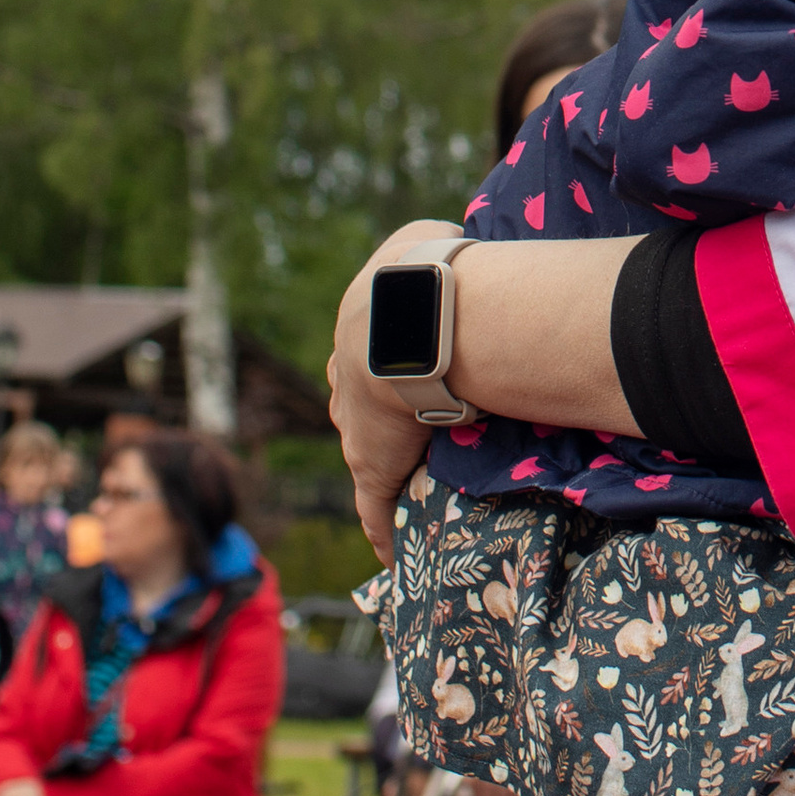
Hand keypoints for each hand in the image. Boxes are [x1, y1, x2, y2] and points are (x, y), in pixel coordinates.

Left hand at [330, 220, 466, 564]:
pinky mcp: (370, 469)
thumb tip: (447, 239)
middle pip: (359, 409)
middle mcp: (348, 386)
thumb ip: (430, 246)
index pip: (368, 361)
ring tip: (411, 489)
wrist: (406, 320)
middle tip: (413, 432)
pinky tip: (391, 555)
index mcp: (358, 336)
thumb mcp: (421, 241)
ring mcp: (358, 431)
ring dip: (386, 469)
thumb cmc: (420, 276)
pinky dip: (382, 531)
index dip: (389, 370)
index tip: (408, 379)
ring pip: (368, 455)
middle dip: (379, 419)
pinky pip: (374, 510)